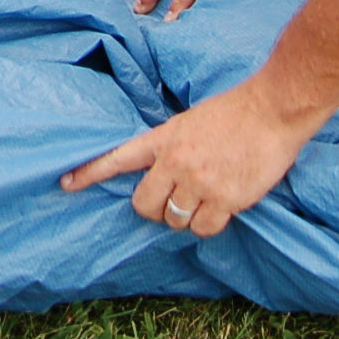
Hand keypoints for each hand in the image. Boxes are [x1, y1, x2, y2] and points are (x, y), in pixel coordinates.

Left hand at [59, 80, 312, 235]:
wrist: (272, 109)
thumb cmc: (235, 112)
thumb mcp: (189, 122)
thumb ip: (171, 147)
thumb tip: (161, 175)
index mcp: (164, 138)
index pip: (118, 158)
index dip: (90, 173)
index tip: (66, 184)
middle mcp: (175, 162)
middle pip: (144, 205)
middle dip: (156, 209)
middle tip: (175, 200)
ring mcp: (199, 182)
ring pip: (174, 221)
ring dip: (185, 217)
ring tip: (205, 198)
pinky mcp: (225, 199)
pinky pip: (203, 228)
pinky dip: (209, 224)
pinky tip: (222, 206)